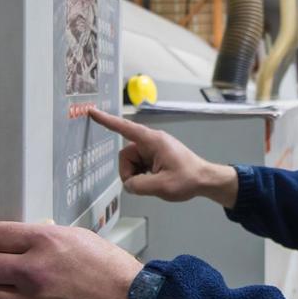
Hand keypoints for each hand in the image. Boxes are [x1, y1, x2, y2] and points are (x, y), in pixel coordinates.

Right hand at [88, 109, 237, 207]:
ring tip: (154, 183)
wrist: (205, 180)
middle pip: (125, 155)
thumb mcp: (162, 186)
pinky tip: (155, 181)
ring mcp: (153, 149)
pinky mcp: (155, 156)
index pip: (124, 128)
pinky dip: (142, 175)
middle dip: (129, 172)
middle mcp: (151, 141)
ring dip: (136, 175)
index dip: (106, 120)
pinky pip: (138, 165)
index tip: (91, 112)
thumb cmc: (188, 179)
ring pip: (131, 163)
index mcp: (152, 141)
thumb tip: (128, 184)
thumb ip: (138, 185)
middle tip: (144, 184)